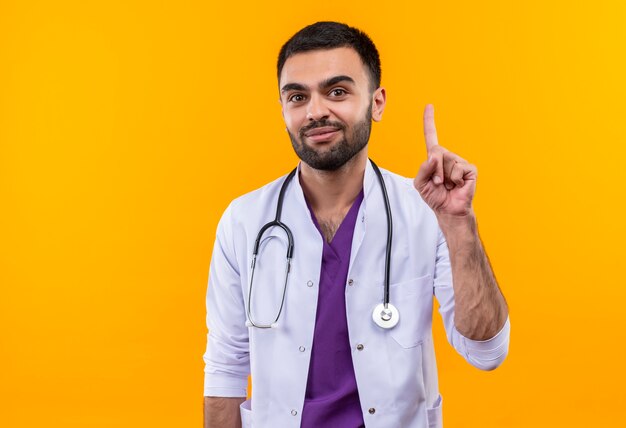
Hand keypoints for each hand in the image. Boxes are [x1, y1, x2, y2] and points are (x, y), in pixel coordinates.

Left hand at [414, 104, 476, 218]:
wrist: (449, 210)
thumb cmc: (435, 196)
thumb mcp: (420, 184)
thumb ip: (422, 169)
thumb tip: (433, 157)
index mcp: (435, 158)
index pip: (431, 136)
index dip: (429, 121)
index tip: (429, 106)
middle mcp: (448, 157)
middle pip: (436, 151)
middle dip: (434, 169)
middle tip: (438, 183)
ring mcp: (460, 161)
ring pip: (447, 160)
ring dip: (444, 176)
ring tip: (448, 185)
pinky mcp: (470, 168)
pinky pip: (458, 168)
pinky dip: (455, 179)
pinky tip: (458, 185)